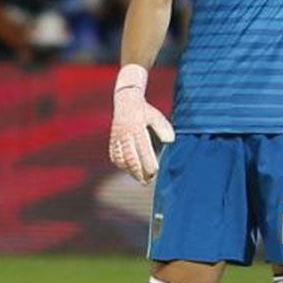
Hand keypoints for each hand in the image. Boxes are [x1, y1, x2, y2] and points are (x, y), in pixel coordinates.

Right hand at [108, 64, 174, 182]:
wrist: (126, 101)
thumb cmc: (146, 112)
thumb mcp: (157, 116)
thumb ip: (163, 128)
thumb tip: (170, 141)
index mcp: (136, 127)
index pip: (142, 148)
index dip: (147, 161)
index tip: (155, 171)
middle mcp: (124, 134)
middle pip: (130, 157)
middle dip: (138, 171)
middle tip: (148, 181)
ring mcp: (116, 138)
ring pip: (121, 159)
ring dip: (130, 171)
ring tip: (142, 179)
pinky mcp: (112, 141)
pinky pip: (115, 157)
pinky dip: (122, 166)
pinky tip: (130, 171)